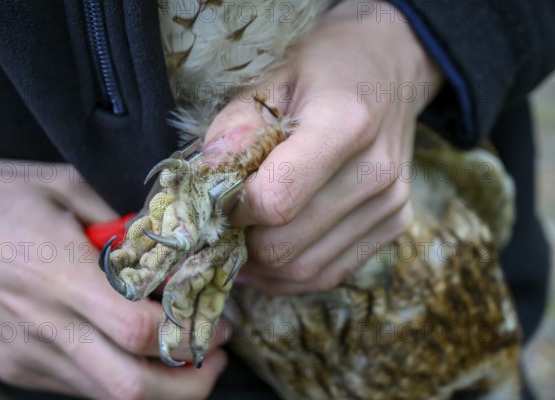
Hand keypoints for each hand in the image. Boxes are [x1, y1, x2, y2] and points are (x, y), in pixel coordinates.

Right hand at [0, 159, 228, 399]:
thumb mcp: (57, 186)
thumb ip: (114, 218)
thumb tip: (157, 241)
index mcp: (59, 276)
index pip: (137, 329)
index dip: (188, 335)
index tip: (214, 323)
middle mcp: (45, 327)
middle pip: (130, 387)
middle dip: (187, 386)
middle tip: (212, 361)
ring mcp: (27, 355)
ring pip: (106, 397)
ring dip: (157, 388)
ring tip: (182, 360)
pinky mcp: (14, 365)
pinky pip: (78, 387)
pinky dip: (118, 379)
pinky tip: (132, 355)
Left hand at [203, 0, 442, 293]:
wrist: (391, 70)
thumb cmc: (326, 71)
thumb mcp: (271, 81)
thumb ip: (235, 128)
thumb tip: (208, 181)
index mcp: (343, 122)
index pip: (276, 198)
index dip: (234, 210)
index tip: (220, 200)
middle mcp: (375, 170)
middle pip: (287, 245)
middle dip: (241, 245)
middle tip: (223, 228)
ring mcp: (391, 203)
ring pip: (306, 270)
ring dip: (262, 268)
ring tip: (241, 245)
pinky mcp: (396, 224)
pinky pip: (331, 274)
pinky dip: (290, 277)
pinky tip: (269, 258)